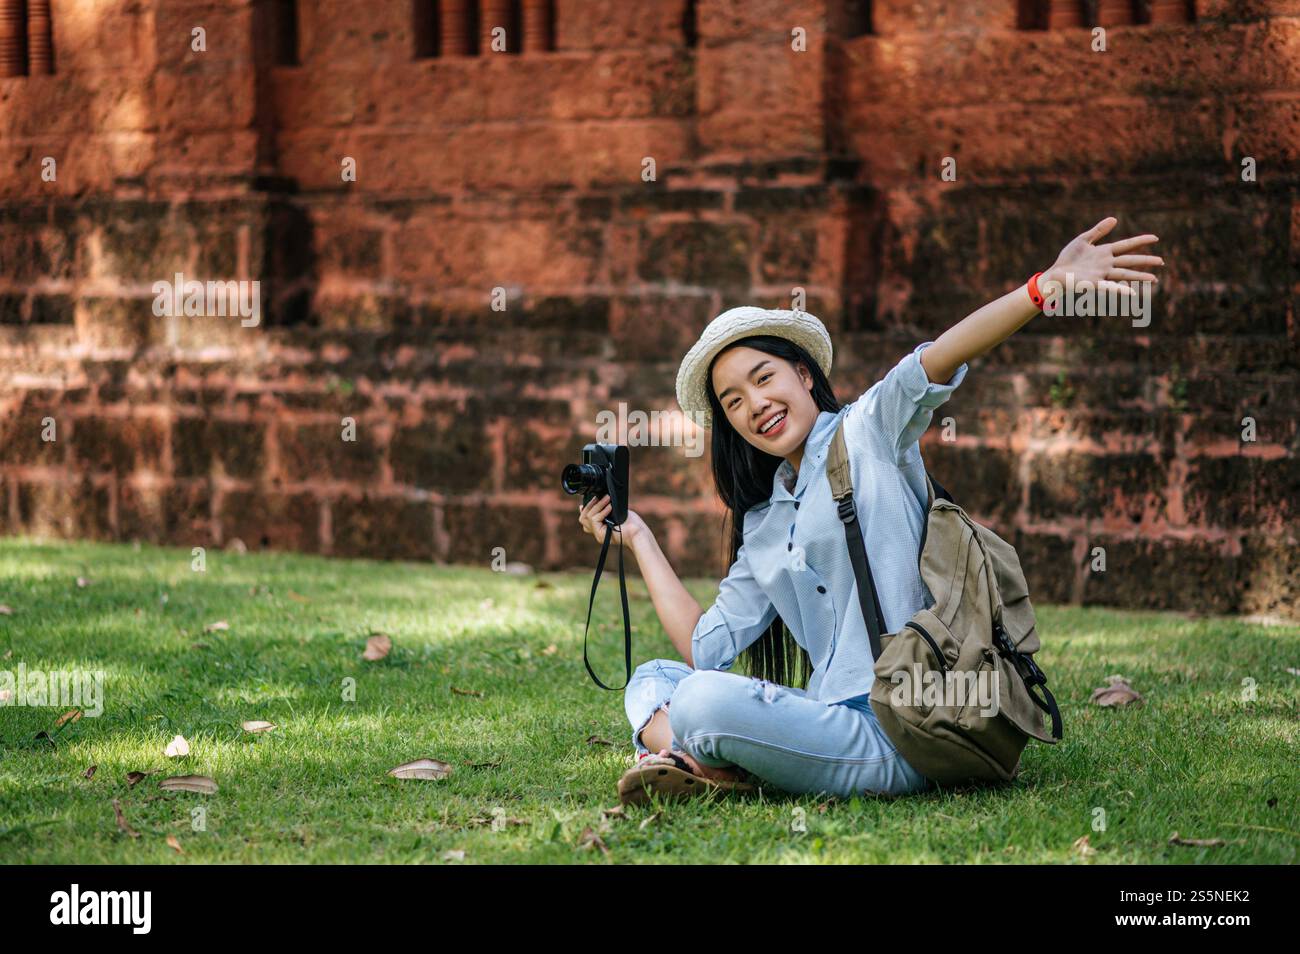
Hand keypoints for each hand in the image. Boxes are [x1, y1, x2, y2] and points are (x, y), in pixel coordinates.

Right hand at [577, 494, 646, 548]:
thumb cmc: (632, 523)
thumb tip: (600, 497)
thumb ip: (607, 508)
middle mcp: (598, 533)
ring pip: (588, 517)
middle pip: (583, 519)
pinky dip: (602, 511)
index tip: (583, 502)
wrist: (638, 533)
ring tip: (607, 498)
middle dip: (589, 506)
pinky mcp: (601, 535)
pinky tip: (610, 506)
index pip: (585, 521)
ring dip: (597, 505)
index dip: (583, 510)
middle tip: (597, 497)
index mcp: (601, 528)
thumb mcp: (618, 512)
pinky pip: (594, 520)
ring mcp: (598, 535)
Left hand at [1044, 216, 1162, 302]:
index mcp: (1105, 252)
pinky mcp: (1093, 284)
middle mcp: (1106, 264)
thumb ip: (1099, 230)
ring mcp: (1101, 274)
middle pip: (1130, 261)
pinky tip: (1131, 292)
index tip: (1155, 238)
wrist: (1055, 273)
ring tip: (1154, 279)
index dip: (1140, 241)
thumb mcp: (1083, 240)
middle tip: (1162, 262)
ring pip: (1124, 274)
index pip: (1127, 245)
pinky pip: (1109, 287)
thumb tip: (1115, 219)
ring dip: (1139, 276)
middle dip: (1145, 261)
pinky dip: (1120, 290)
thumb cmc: (1068, 258)